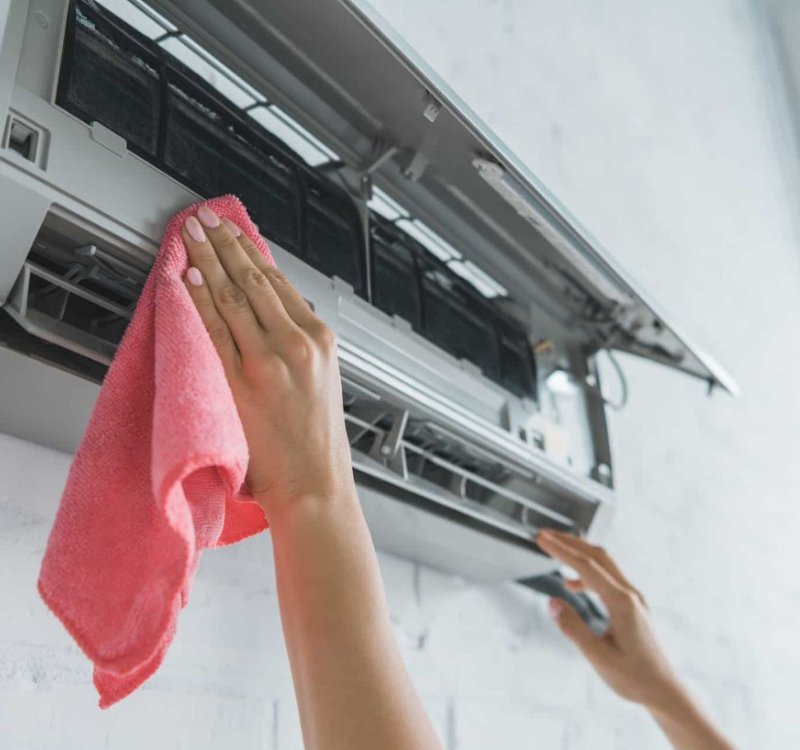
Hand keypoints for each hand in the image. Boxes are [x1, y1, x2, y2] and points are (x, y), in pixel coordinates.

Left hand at [181, 205, 353, 510]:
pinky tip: (187, 276)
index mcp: (320, 338)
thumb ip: (301, 341)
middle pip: (254, 280)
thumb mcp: (324, 377)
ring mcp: (269, 360)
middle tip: (206, 219)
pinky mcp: (242, 380)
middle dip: (226, 244)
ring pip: (233, 296)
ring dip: (208, 260)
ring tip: (192, 235)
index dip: (251, 251)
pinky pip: (215, 329)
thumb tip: (271, 308)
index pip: (280, 282)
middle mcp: (297, 342)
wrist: (313, 479)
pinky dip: (199, 299)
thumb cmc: (316, 435)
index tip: (234, 231)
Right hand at [536, 529, 681, 711]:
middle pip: (598, 555)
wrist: (664, 690)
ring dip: (579, 554)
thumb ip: (573, 628)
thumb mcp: (598, 657)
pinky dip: (587, 573)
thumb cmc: (635, 678)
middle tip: (546, 535)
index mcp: (622, 603)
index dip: (561, 550)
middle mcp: (630, 595)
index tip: (542, 539)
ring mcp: (634, 598)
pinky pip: (608, 578)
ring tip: (556, 551)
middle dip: (570, 542)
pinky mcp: (632, 605)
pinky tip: (572, 584)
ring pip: (605, 563)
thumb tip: (553, 602)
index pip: (587, 566)